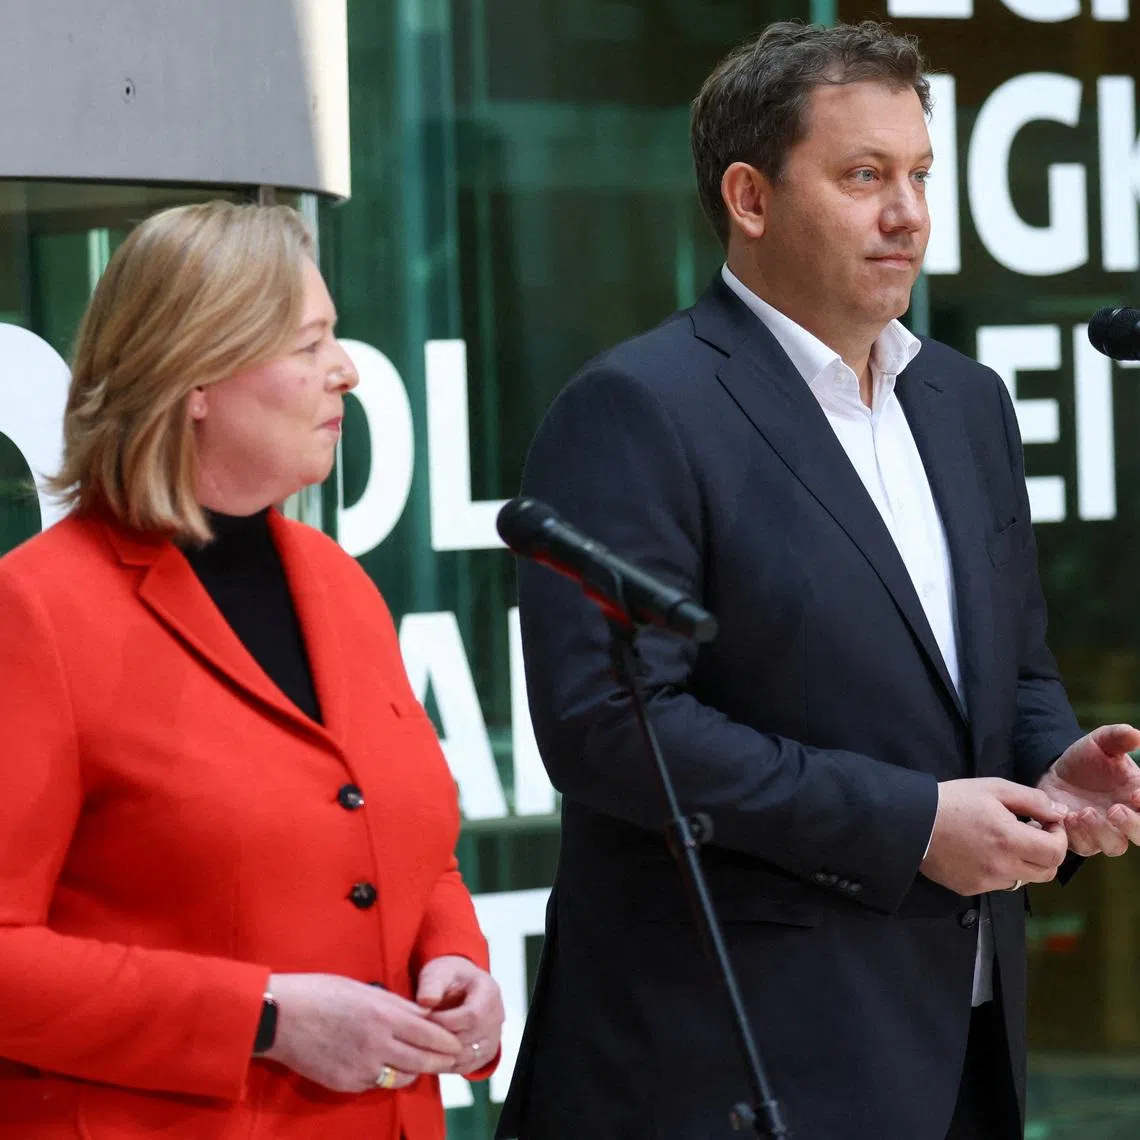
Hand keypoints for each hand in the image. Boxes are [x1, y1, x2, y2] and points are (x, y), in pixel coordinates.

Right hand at [261, 973, 463, 1093]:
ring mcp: (360, 1067)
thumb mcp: (363, 990)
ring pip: (401, 1077)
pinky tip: (384, 1066)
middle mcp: (376, 1044)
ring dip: (413, 1071)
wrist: (279, 1016)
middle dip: (440, 1061)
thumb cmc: (320, 992)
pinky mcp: (344, 1083)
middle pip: (421, 1060)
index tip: (456, 1043)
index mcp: (383, 1015)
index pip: (429, 1033)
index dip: (446, 1041)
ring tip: (419, 1063)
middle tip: (450, 1060)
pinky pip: (375, 1084)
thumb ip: (394, 1004)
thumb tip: (421, 1013)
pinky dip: (384, 1076)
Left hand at [416, 956, 504, 1075]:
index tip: (424, 1019)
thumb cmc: (449, 977)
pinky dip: (450, 1064)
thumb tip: (426, 1001)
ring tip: (424, 1045)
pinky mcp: (488, 1051)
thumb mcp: (438, 972)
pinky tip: (434, 1054)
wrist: (460, 985)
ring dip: (444, 1054)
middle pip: (470, 1039)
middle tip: (420, 1036)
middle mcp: (497, 1016)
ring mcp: (494, 1035)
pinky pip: (469, 1065)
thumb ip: (431, 984)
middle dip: (442, 1040)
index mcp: (489, 992)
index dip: (445, 1022)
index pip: (472, 1016)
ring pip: (469, 1056)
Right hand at [919, 777, 1068, 894]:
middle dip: (1047, 852)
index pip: (1056, 853)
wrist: (912, 822)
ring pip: (1024, 879)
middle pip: (1047, 872)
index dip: (1059, 837)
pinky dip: (1000, 869)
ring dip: (1024, 862)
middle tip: (1031, 833)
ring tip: (1003, 842)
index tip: (1045, 823)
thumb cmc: (954, 800)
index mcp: (1009, 840)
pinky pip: (999, 883)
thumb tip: (1060, 813)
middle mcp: (1002, 867)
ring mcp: (986, 881)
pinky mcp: (971, 888)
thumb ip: (1033, 800)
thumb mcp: (994, 788)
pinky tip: (982, 851)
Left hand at [1038, 724, 1139, 856]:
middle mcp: (1126, 818)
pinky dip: (1077, 835)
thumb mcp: (1101, 742)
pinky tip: (1067, 817)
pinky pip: (1083, 846)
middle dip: (1132, 825)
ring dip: (1101, 832)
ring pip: (1114, 846)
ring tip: (1084, 812)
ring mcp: (1103, 831)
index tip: (1136, 794)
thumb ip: (1118, 737)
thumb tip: (1137, 735)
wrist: (1054, 769)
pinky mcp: (1079, 838)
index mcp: (1139, 797)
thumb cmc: (1087, 758)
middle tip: (1115, 810)